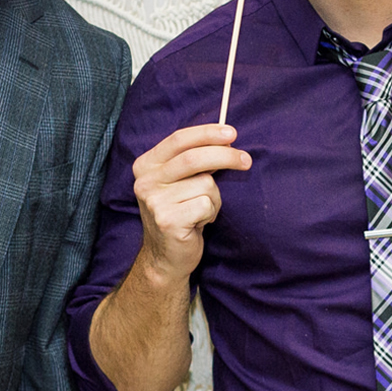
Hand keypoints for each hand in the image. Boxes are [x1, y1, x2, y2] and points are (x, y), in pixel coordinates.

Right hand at [130, 123, 249, 285]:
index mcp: (146, 165)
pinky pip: (206, 204)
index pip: (179, 139)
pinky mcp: (168, 220)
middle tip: (246, 160)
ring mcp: (154, 201)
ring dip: (214, 198)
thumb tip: (226, 139)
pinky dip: (211, 213)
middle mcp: (145, 181)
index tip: (232, 133)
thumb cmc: (180, 213)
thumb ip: (195, 160)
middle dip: (226, 156)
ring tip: (202, 211)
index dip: (208, 133)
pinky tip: (199, 223)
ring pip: (205, 184)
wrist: (165, 257)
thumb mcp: (180, 182)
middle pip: (194, 158)